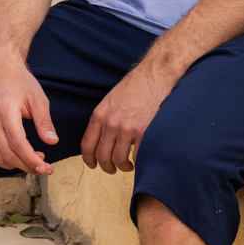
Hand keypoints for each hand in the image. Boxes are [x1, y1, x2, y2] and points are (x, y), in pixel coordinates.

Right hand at [0, 55, 58, 175]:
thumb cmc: (20, 83)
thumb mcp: (38, 98)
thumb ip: (44, 122)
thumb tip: (53, 142)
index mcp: (5, 111)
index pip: (17, 143)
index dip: (31, 159)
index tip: (46, 168)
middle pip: (7, 154)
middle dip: (27, 166)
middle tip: (45, 169)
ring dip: (17, 166)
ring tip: (35, 161)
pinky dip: (6, 161)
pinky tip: (20, 158)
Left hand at [81, 60, 174, 174]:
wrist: (155, 74)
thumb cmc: (135, 85)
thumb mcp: (111, 99)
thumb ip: (104, 118)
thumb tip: (101, 137)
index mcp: (100, 115)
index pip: (87, 145)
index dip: (89, 159)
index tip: (93, 165)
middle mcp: (111, 123)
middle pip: (102, 156)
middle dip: (106, 167)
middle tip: (112, 169)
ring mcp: (127, 128)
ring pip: (119, 159)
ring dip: (123, 166)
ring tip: (128, 165)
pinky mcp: (144, 132)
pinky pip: (137, 156)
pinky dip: (138, 161)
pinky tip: (140, 159)